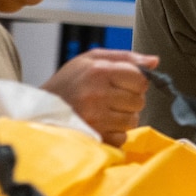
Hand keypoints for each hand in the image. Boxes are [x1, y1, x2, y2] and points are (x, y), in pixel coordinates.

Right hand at [42, 50, 156, 145]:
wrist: (41, 109)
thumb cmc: (69, 82)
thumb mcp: (92, 59)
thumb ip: (125, 58)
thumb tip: (154, 62)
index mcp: (99, 71)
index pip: (140, 79)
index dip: (136, 81)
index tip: (125, 83)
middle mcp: (98, 94)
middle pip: (139, 101)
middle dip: (130, 100)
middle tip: (112, 97)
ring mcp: (96, 118)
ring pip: (133, 121)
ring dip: (124, 117)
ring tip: (106, 111)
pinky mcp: (95, 137)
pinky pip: (122, 138)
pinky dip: (115, 133)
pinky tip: (101, 124)